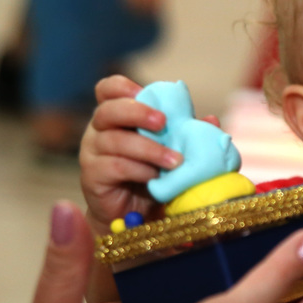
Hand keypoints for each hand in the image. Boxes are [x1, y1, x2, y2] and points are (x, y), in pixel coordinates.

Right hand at [79, 75, 174, 233]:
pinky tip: (155, 177)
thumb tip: (211, 120)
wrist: (134, 216)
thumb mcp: (171, 149)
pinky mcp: (92, 176)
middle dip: (138, 112)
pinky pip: (114, 166)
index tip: (143, 91)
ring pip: (114, 140)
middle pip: (108, 110)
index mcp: (116, 116)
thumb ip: (187, 133)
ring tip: (174, 161)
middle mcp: (98, 130)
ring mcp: (92, 153)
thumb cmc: (152, 174)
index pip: (107, 89)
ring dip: (149, 148)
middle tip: (164, 122)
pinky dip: (138, 169)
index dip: (122, 86)